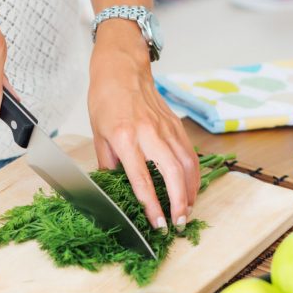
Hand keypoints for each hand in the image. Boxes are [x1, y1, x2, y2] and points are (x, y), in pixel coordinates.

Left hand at [88, 22, 198, 228]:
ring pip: (187, 164)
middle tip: (179, 223)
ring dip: (190, 191)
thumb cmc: (106, 100)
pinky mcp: (175, 125)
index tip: (158, 224)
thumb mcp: (98, 135)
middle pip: (172, 174)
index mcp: (125, 138)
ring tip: (187, 211)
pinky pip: (190, 153)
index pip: (141, 179)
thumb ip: (108, 164)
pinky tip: (191, 188)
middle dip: (178, 202)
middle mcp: (149, 133)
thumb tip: (113, 189)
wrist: (122, 68)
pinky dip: (194, 174)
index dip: (152, 205)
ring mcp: (166, 128)